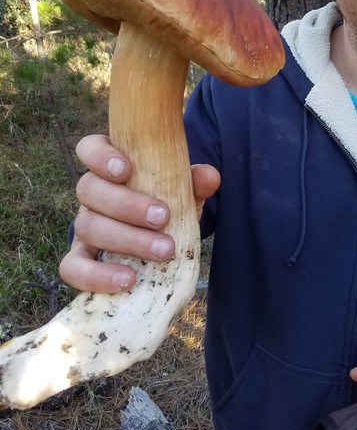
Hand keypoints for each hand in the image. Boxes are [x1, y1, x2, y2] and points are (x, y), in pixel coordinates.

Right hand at [59, 134, 220, 293]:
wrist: (161, 238)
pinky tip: (128, 280)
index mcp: (110, 165)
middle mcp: (91, 193)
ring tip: (164, 251)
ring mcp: (84, 227)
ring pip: (87, 227)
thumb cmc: (167, 203)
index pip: (89, 148)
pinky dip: (97, 276)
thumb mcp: (183, 190)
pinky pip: (73, 268)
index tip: (125, 169)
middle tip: (163, 218)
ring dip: (127, 240)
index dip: (101, 157)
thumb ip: (194, 181)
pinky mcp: (80, 260)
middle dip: (127, 205)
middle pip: (89, 189)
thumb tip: (209, 176)